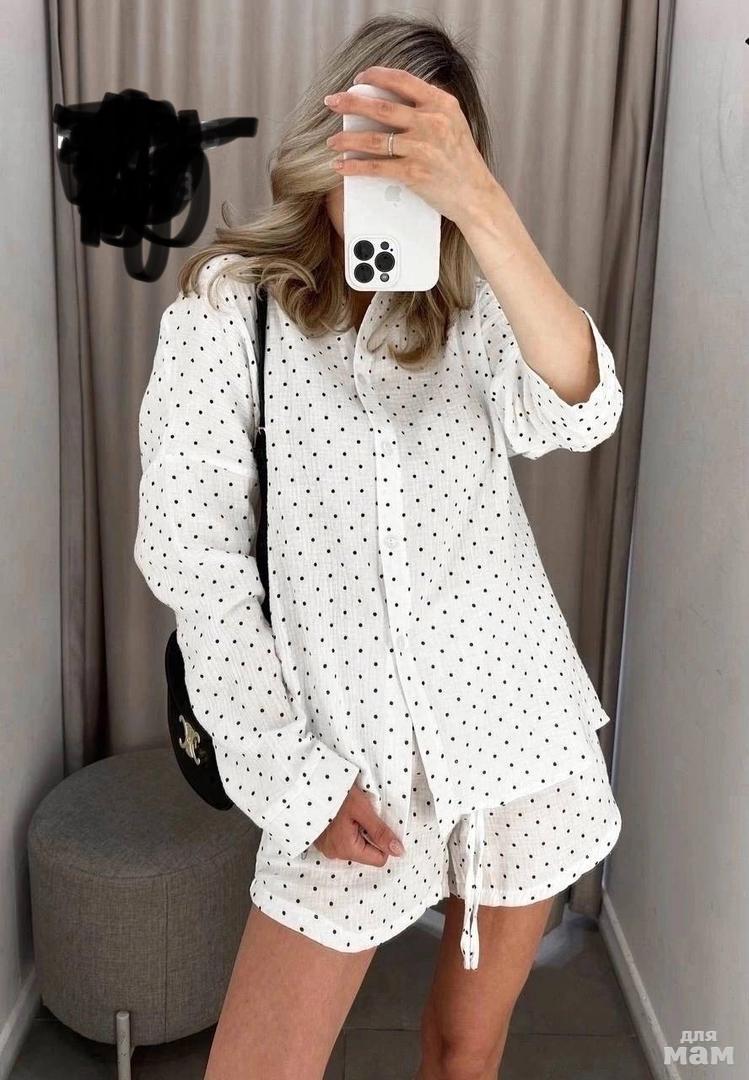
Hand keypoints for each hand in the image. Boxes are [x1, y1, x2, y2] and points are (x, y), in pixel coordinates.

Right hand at [313, 782, 405, 865]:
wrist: (309, 784)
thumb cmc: (337, 794)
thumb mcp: (363, 809)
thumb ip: (381, 832)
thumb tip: (399, 852)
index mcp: (346, 849)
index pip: (379, 859)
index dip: (383, 840)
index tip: (375, 821)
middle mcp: (335, 854)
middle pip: (366, 852)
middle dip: (369, 834)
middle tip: (361, 815)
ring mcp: (326, 848)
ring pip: (355, 846)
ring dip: (357, 831)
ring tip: (349, 813)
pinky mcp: (321, 840)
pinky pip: (342, 841)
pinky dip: (346, 830)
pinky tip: (340, 816)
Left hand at [323, 65, 499, 226]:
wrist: (476, 194)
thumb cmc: (462, 161)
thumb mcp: (453, 123)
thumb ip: (429, 108)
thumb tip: (394, 98)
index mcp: (441, 104)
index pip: (402, 80)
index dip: (376, 76)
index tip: (359, 78)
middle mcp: (431, 122)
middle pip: (381, 108)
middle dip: (350, 104)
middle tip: (331, 102)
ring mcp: (422, 148)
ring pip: (374, 139)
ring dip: (347, 140)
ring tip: (331, 141)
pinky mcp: (414, 173)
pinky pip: (377, 167)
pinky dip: (355, 167)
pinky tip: (342, 166)